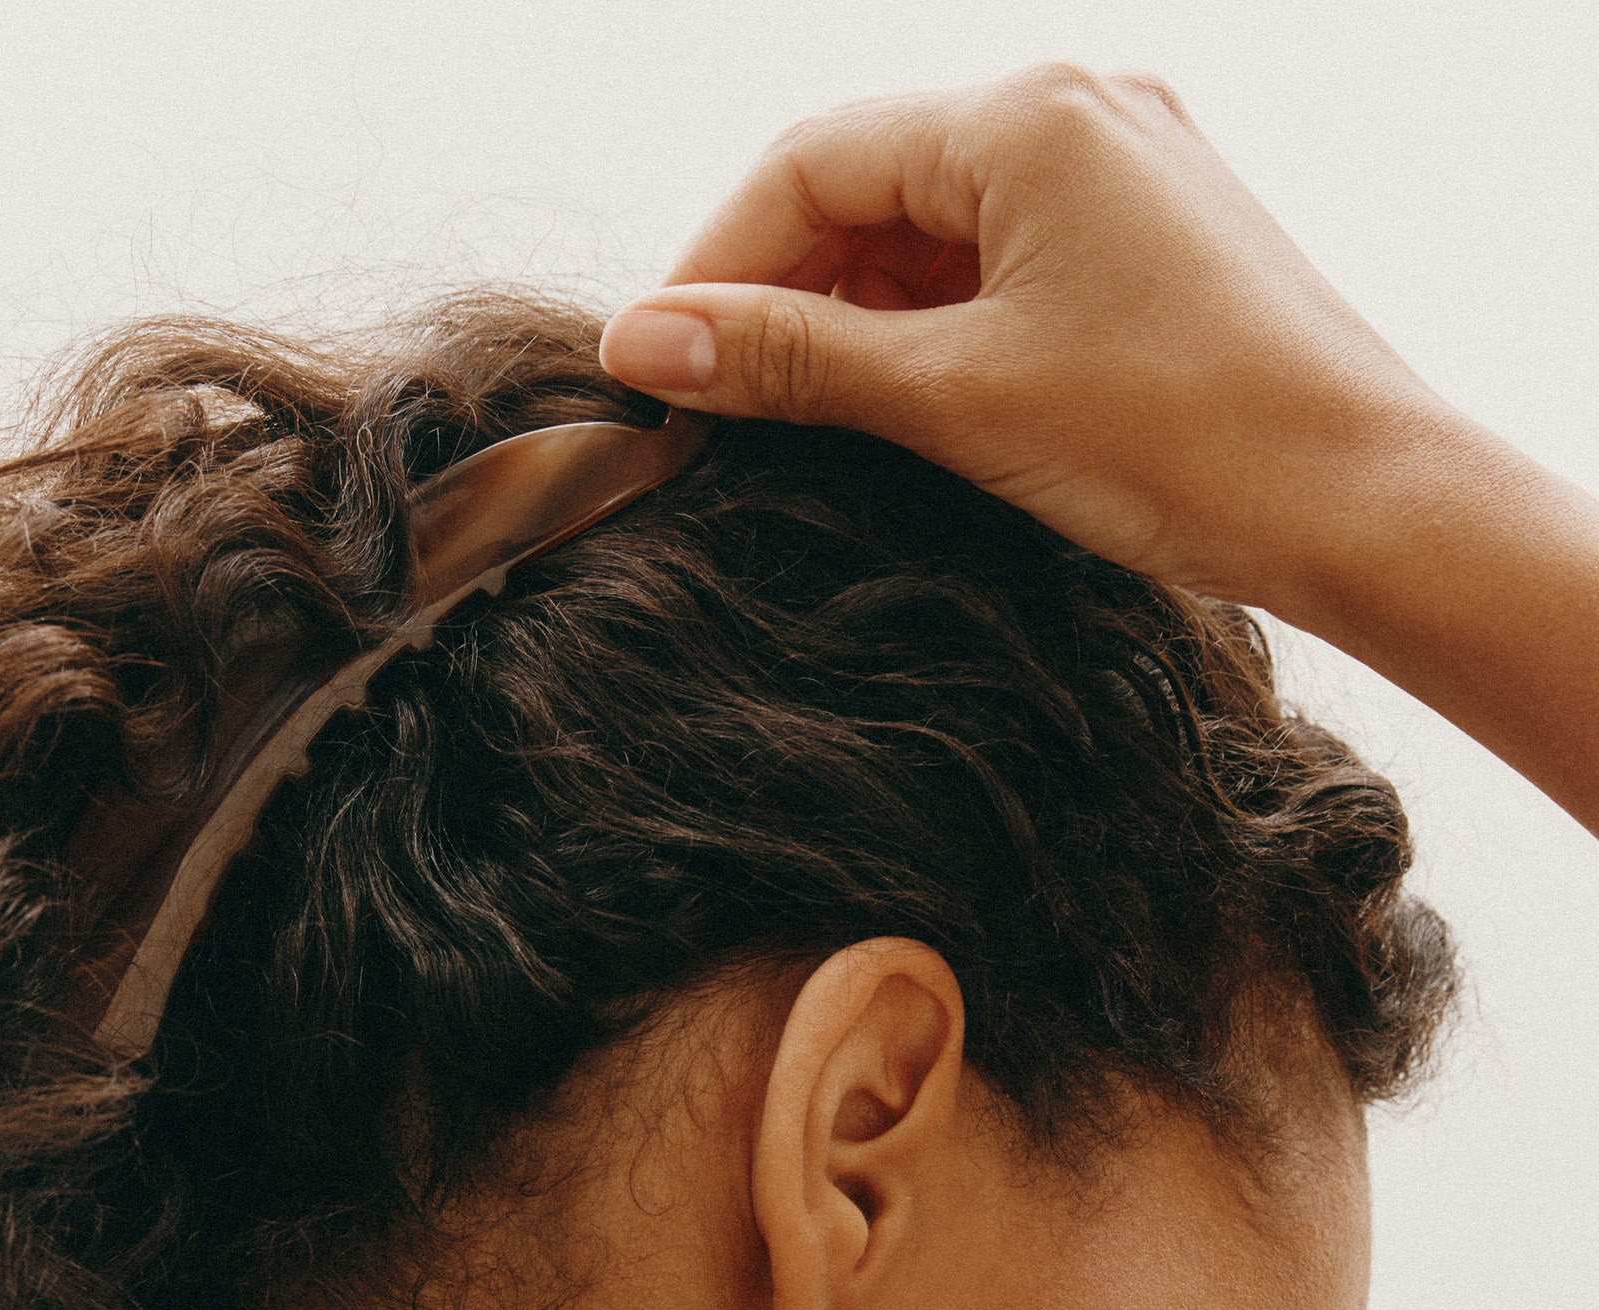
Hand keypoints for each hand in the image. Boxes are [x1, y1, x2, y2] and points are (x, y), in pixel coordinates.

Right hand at [599, 63, 1455, 635]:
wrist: (1361, 502)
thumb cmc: (1179, 441)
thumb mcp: (953, 401)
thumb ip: (790, 362)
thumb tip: (645, 346)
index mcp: (1028, 114)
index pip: (811, 161)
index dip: (718, 267)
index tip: (660, 371)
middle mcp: (1079, 111)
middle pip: (868, 185)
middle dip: (785, 295)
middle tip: (724, 415)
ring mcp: (1123, 170)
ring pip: (930, 230)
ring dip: (856, 321)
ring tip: (812, 429)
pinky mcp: (1149, 238)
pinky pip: (1000, 262)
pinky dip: (933, 329)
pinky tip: (906, 411)